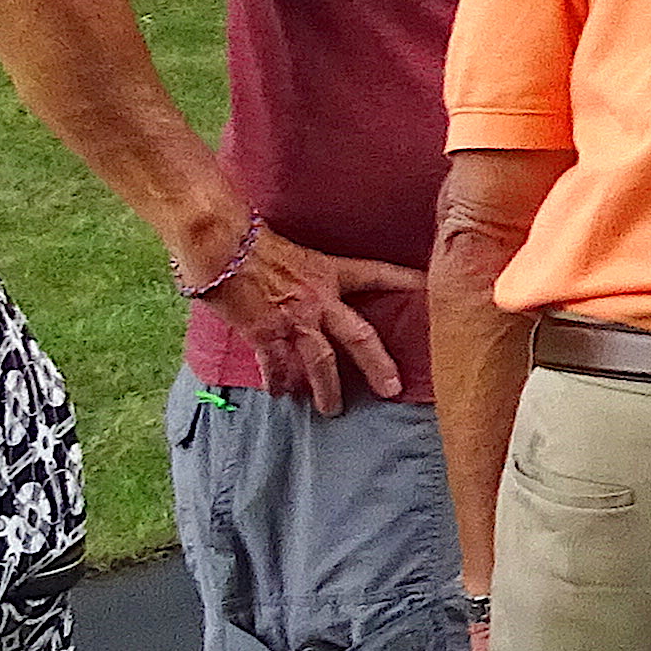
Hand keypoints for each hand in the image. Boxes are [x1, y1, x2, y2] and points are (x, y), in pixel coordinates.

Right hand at [187, 229, 421, 414]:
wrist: (222, 244)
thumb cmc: (252, 240)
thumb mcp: (295, 250)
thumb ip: (309, 272)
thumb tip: (310, 283)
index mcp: (330, 272)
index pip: (378, 274)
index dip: (405, 281)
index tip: (428, 290)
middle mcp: (320, 299)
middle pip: (359, 336)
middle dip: (378, 364)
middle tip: (392, 389)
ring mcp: (294, 319)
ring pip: (321, 362)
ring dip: (327, 388)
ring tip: (332, 409)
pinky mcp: (265, 332)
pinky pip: (276, 364)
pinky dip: (278, 381)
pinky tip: (280, 395)